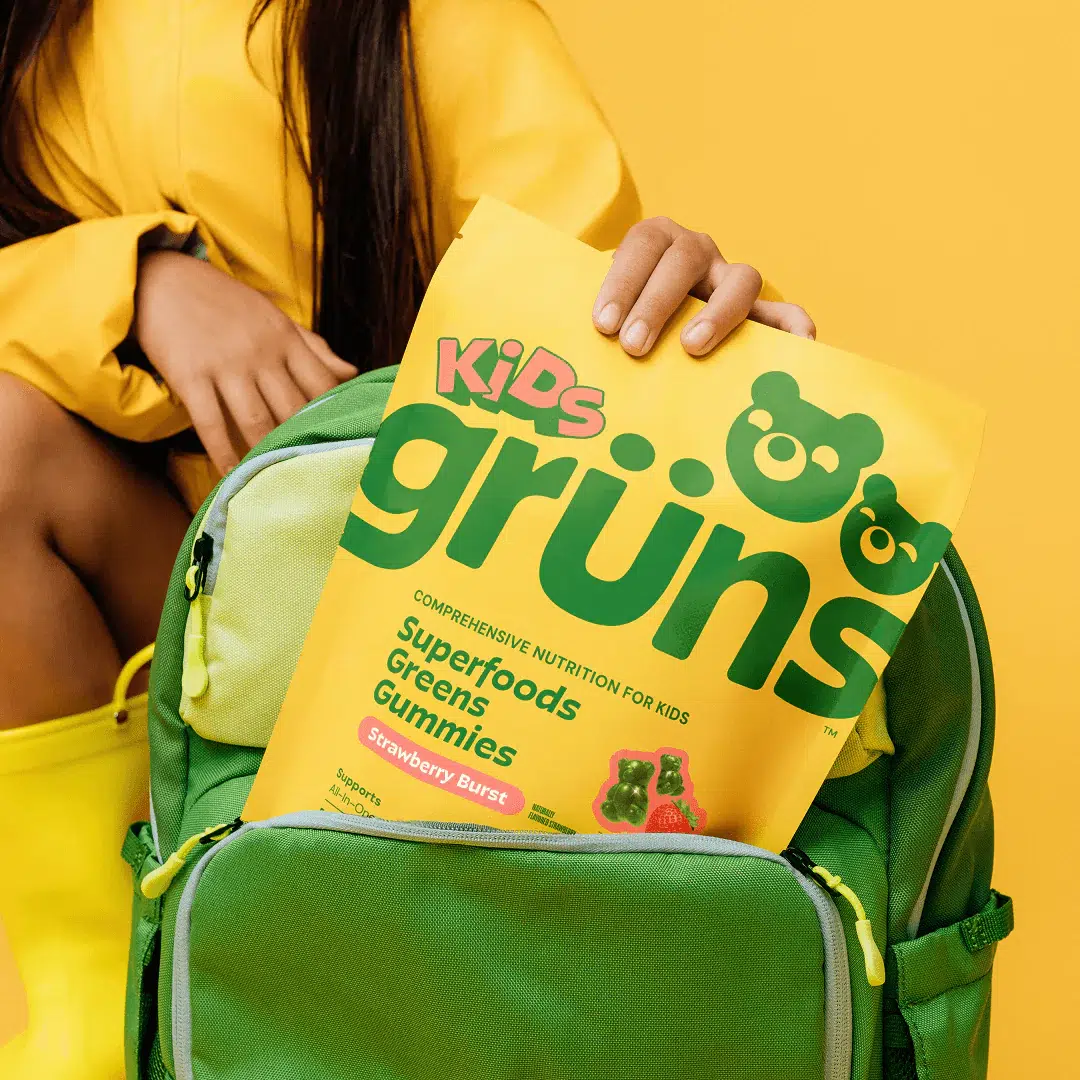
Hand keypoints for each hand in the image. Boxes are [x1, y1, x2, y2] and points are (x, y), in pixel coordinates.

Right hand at [133, 251, 356, 473]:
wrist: (161, 279)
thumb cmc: (224, 303)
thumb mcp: (274, 316)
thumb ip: (313, 348)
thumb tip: (353, 373)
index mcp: (285, 338)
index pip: (323, 385)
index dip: (333, 415)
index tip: (338, 441)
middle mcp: (261, 353)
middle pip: (293, 409)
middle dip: (303, 443)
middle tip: (313, 474)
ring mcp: (225, 365)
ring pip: (256, 421)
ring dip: (266, 454)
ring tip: (276, 481)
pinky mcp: (189, 375)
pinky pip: (211, 423)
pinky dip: (222, 452)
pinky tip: (230, 474)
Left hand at [592, 217, 814, 356]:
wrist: (644, 321)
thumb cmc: (616, 316)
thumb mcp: (598, 303)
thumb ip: (588, 313)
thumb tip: (560, 349)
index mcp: (655, 239)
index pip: (642, 245)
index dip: (622, 281)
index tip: (603, 324)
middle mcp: (696, 251)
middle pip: (684, 261)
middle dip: (656, 303)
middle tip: (633, 345)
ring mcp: (729, 280)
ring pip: (741, 279)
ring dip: (719, 312)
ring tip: (692, 348)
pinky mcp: (758, 314)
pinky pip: (784, 315)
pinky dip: (794, 328)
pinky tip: (797, 349)